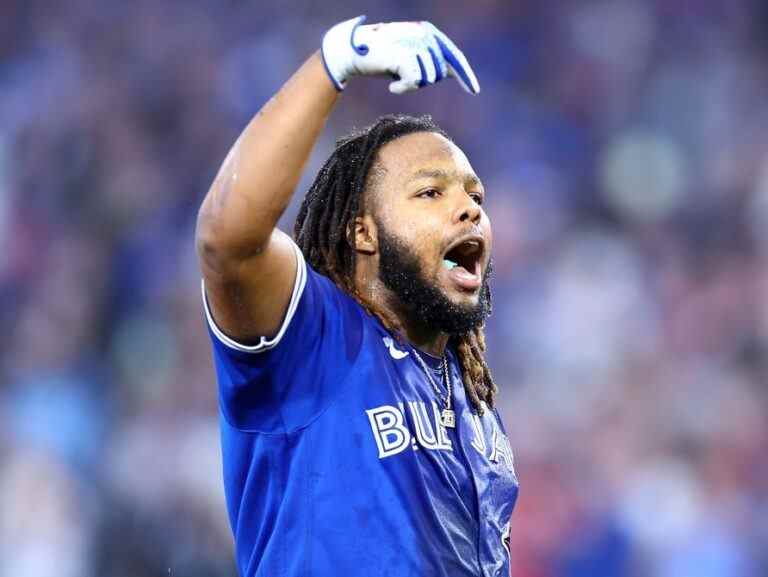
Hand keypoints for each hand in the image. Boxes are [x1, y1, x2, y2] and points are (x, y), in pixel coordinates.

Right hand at [321, 15, 479, 94]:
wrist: (353, 52)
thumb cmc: (381, 56)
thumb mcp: (409, 55)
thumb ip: (429, 60)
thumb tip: (450, 73)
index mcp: (429, 31)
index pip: (454, 56)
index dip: (466, 75)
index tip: (474, 91)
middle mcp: (426, 35)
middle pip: (439, 74)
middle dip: (423, 81)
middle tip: (403, 77)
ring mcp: (416, 45)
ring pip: (427, 80)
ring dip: (410, 85)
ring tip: (395, 76)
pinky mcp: (405, 56)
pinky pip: (414, 84)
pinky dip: (402, 89)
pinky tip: (391, 87)